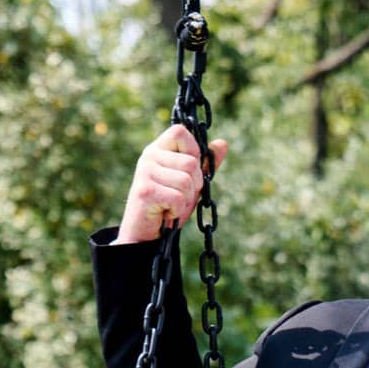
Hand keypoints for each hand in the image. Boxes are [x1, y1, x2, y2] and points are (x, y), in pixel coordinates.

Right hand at [115, 125, 228, 244]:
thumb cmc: (168, 207)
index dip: (193, 150)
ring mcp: (145, 172)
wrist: (145, 235)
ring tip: (170, 206)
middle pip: (190, 163)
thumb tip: (223, 144)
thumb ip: (204, 165)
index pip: (180, 132)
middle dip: (193, 186)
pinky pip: (178, 198)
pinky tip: (165, 213)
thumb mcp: (190, 184)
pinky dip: (177, 211)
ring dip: (185, 201)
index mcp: (158, 150)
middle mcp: (149, 157)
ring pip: (186, 182)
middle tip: (177, 197)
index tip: (188, 171)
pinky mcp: (146, 191)